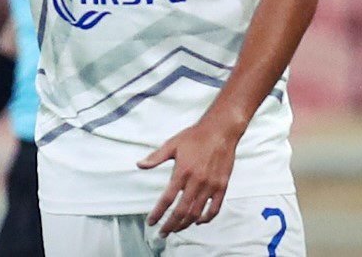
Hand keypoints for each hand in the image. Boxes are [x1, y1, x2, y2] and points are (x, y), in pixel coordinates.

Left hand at [138, 118, 241, 236]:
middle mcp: (197, 181)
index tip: (151, 222)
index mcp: (182, 172)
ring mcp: (211, 185)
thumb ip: (156, 157)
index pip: (167, 199)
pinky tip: (198, 221)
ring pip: (196, 213)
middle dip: (170, 225)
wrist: (221, 130)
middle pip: (181, 211)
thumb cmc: (196, 136)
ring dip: (185, 224)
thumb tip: (139, 164)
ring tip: (177, 229)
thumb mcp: (172, 144)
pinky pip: (215, 208)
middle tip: (163, 232)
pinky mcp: (222, 186)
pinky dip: (206, 218)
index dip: (158, 213)